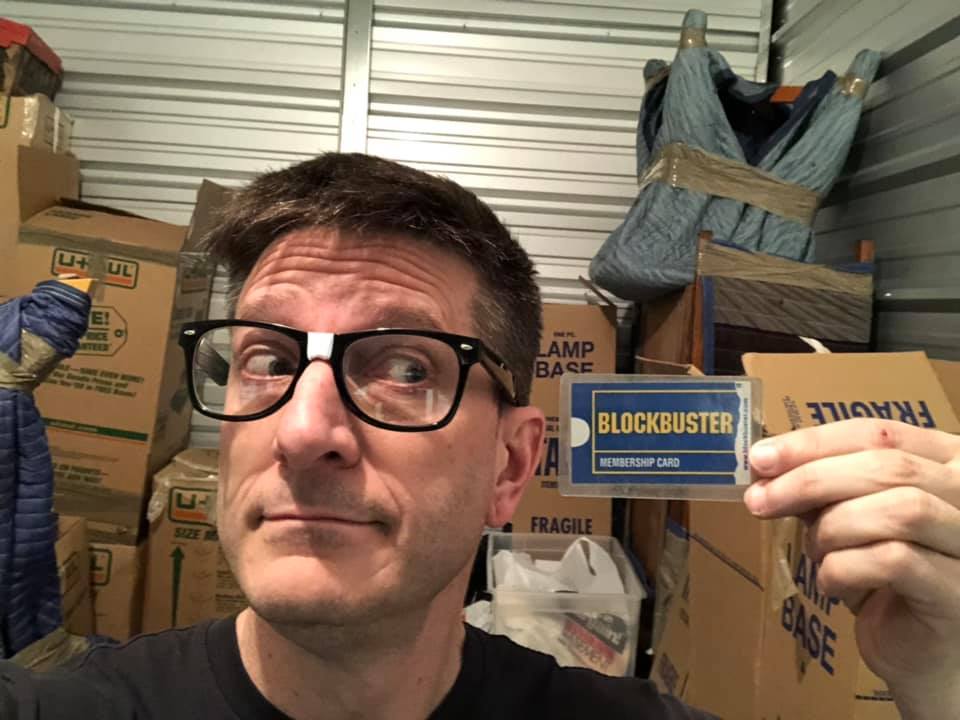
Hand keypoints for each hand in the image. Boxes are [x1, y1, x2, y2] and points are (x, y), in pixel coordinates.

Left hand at [743, 419, 959, 718]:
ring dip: (834, 528)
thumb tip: (765, 466)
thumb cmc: (883, 576)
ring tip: (814, 551)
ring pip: (900, 511)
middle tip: (759, 501)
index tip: (760, 458)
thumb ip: (821, 488)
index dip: (814, 442)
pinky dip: (846, 567)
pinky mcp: (958, 592)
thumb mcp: (848, 518)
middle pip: (889, 466)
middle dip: (810, 480)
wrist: (919, 651)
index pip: (879, 433)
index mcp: (947, 462)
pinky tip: (832, 581)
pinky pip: (896, 561)